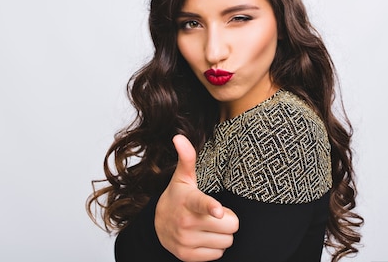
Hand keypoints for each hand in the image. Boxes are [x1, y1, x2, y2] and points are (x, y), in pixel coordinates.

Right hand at [155, 135, 238, 261]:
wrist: (156, 225)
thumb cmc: (177, 197)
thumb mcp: (183, 177)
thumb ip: (187, 157)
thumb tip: (179, 137)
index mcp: (188, 200)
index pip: (202, 203)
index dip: (211, 207)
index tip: (218, 210)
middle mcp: (186, 222)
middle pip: (230, 225)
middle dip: (228, 220)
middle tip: (216, 214)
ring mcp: (186, 241)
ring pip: (227, 241)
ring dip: (222, 234)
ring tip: (208, 225)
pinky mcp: (188, 256)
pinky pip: (218, 255)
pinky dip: (215, 247)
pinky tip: (203, 237)